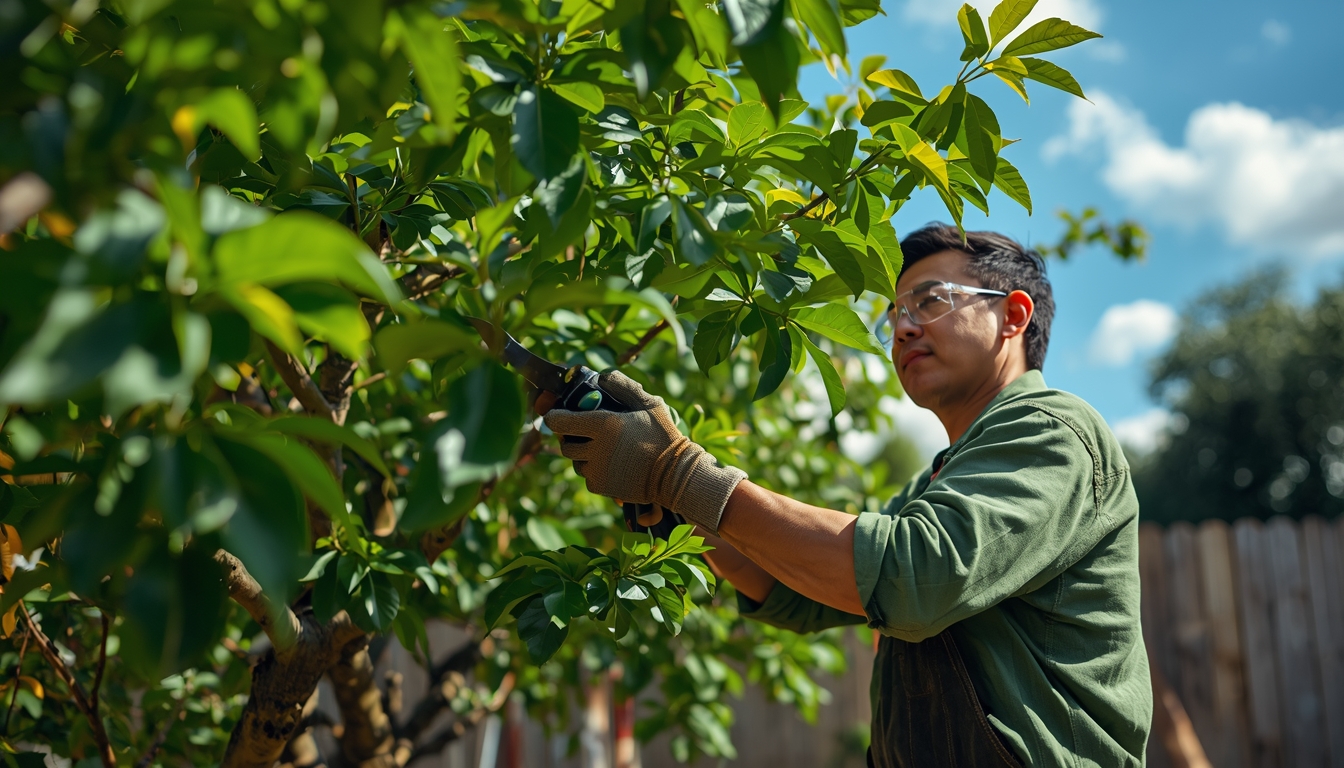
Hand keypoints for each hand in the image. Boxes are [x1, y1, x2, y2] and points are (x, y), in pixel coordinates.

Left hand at [542, 371, 745, 533]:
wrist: (675, 475)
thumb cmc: (663, 436)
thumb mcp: (649, 405)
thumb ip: (624, 387)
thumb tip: (603, 376)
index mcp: (603, 424)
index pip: (558, 420)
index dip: (555, 416)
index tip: (560, 415)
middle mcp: (595, 448)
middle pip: (565, 443)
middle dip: (571, 437)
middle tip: (586, 433)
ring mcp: (596, 470)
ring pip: (575, 461)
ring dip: (583, 455)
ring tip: (603, 450)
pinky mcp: (600, 487)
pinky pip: (587, 477)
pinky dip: (594, 471)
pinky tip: (612, 465)